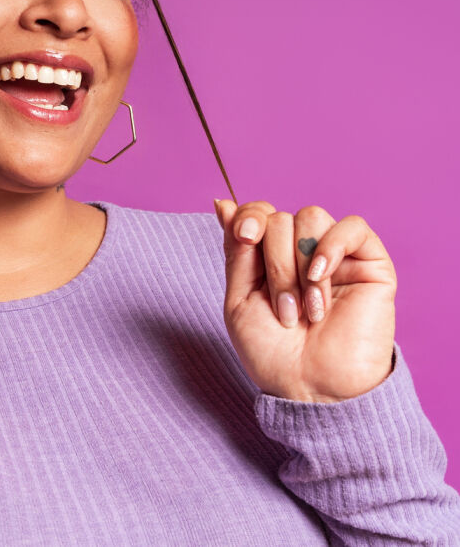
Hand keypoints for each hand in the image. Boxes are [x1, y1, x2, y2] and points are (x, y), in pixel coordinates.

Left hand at [214, 200, 396, 402]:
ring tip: (307, 310)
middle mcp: (303, 250)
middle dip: (275, 265)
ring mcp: (338, 255)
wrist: (312, 390)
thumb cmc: (273, 353)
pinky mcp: (371, 264)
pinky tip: (320, 277)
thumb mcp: (239, 299)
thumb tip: (222, 202)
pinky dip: (331, 246)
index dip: (249, 216)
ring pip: (310, 218)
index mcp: (271, 257)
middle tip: (284, 311)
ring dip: (300, 267)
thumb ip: (236, 250)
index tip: (245, 237)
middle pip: (280, 218)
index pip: (259, 212)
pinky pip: (352, 227)